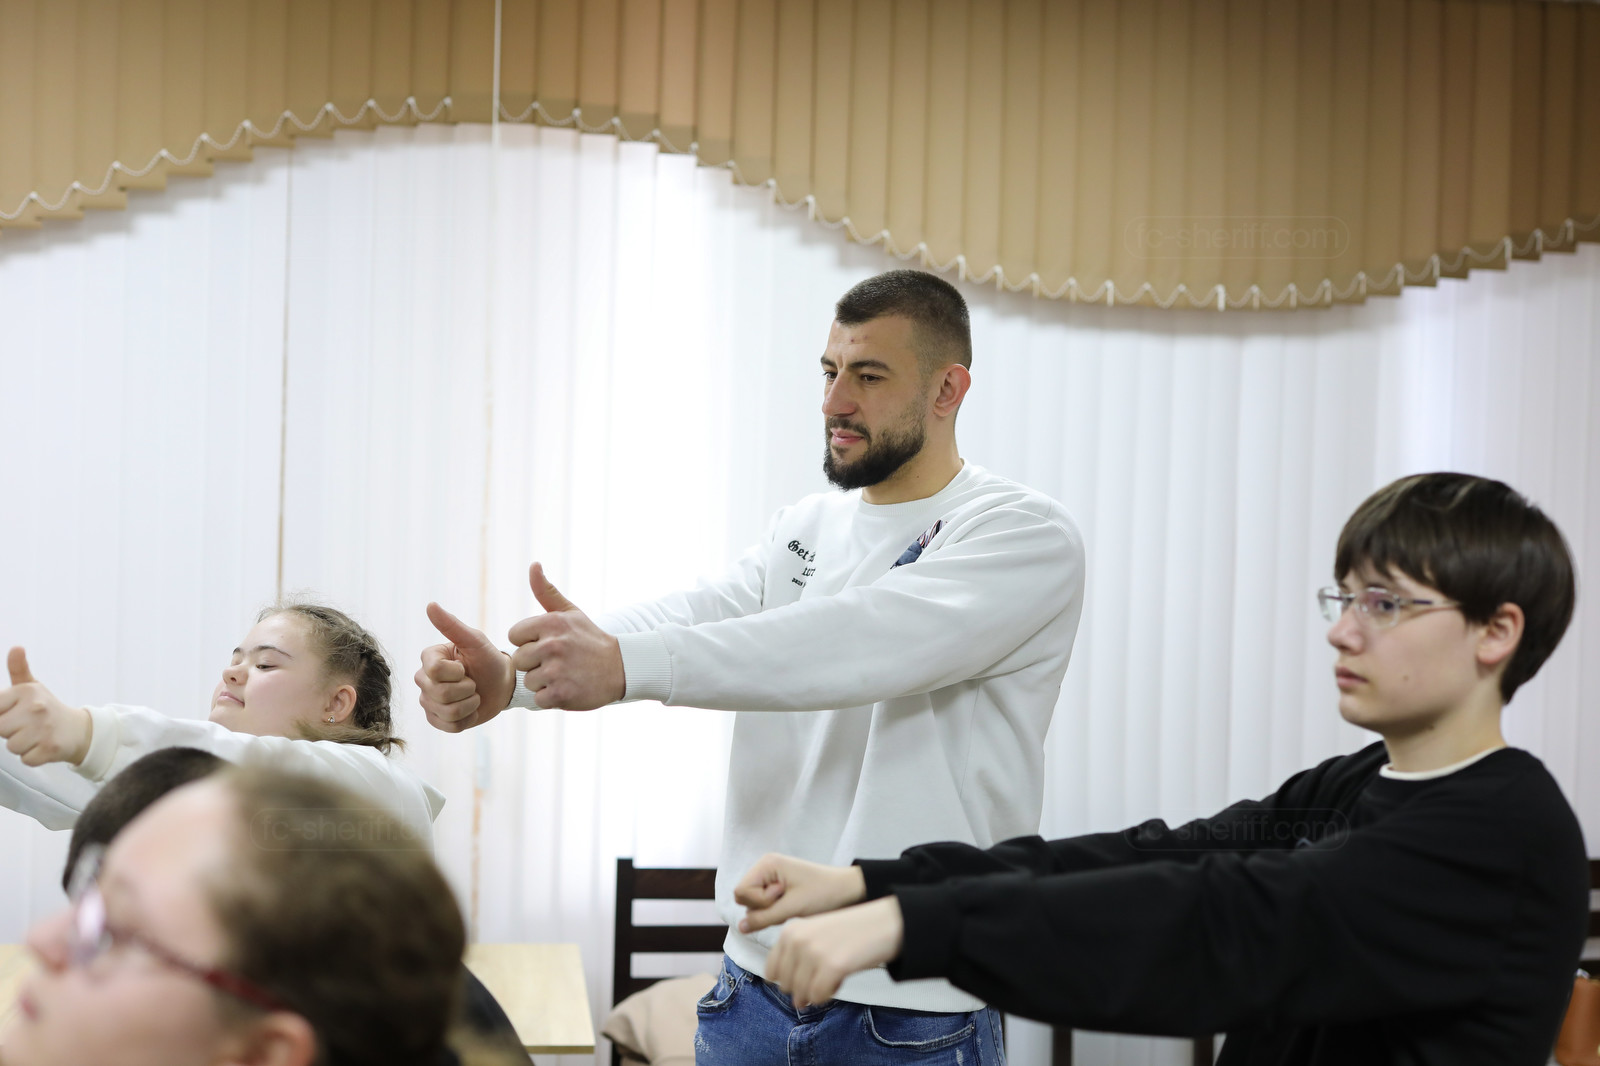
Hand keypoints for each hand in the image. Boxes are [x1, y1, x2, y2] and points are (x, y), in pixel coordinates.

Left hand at [0, 648, 92, 765]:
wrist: (79, 729)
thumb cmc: (47, 708)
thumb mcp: (32, 687)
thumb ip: (18, 669)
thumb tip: (16, 647)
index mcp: (27, 692)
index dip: (5, 715)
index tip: (17, 713)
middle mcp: (36, 708)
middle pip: (1, 729)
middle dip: (11, 731)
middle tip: (27, 726)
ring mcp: (44, 729)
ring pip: (12, 747)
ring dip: (22, 746)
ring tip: (36, 736)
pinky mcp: (50, 748)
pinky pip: (26, 759)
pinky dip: (34, 757)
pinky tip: (43, 746)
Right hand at [416, 604, 515, 732]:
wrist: (502, 684)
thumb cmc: (488, 659)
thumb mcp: (475, 641)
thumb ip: (452, 625)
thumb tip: (430, 605)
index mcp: (429, 658)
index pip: (434, 671)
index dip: (457, 672)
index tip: (466, 666)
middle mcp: (424, 679)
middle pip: (439, 693)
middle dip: (467, 689)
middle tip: (474, 682)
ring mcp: (428, 701)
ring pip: (446, 711)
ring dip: (470, 704)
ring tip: (474, 695)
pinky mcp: (437, 719)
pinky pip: (449, 726)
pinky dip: (467, 719)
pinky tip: (471, 709)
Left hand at [506, 563, 623, 709]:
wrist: (623, 668)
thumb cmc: (590, 640)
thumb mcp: (570, 613)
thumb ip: (546, 591)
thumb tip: (533, 564)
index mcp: (551, 623)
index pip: (514, 635)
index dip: (529, 642)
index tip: (549, 644)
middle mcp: (552, 645)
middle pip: (519, 660)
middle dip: (535, 664)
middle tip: (560, 662)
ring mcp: (556, 670)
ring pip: (528, 681)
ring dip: (544, 682)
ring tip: (566, 675)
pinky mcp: (561, 693)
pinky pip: (539, 699)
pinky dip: (552, 698)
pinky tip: (569, 688)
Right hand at [735, 853, 867, 932]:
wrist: (847, 890)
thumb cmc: (823, 894)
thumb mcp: (792, 908)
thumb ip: (764, 918)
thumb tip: (740, 927)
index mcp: (767, 864)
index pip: (741, 891)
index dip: (758, 902)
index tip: (782, 897)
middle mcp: (765, 867)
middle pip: (744, 897)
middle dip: (764, 907)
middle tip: (788, 902)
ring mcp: (770, 877)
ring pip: (753, 904)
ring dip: (771, 910)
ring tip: (793, 904)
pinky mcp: (777, 887)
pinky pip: (764, 905)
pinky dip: (776, 910)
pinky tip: (792, 906)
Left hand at [766, 897, 904, 1009]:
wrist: (885, 922)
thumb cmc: (853, 933)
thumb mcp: (815, 936)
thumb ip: (796, 959)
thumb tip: (793, 997)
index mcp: (790, 931)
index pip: (772, 971)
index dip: (790, 980)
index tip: (809, 973)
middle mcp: (797, 940)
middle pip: (786, 986)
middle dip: (805, 988)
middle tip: (826, 974)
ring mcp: (813, 952)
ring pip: (802, 994)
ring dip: (818, 992)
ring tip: (835, 974)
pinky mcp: (831, 965)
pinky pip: (819, 996)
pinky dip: (829, 995)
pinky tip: (840, 979)